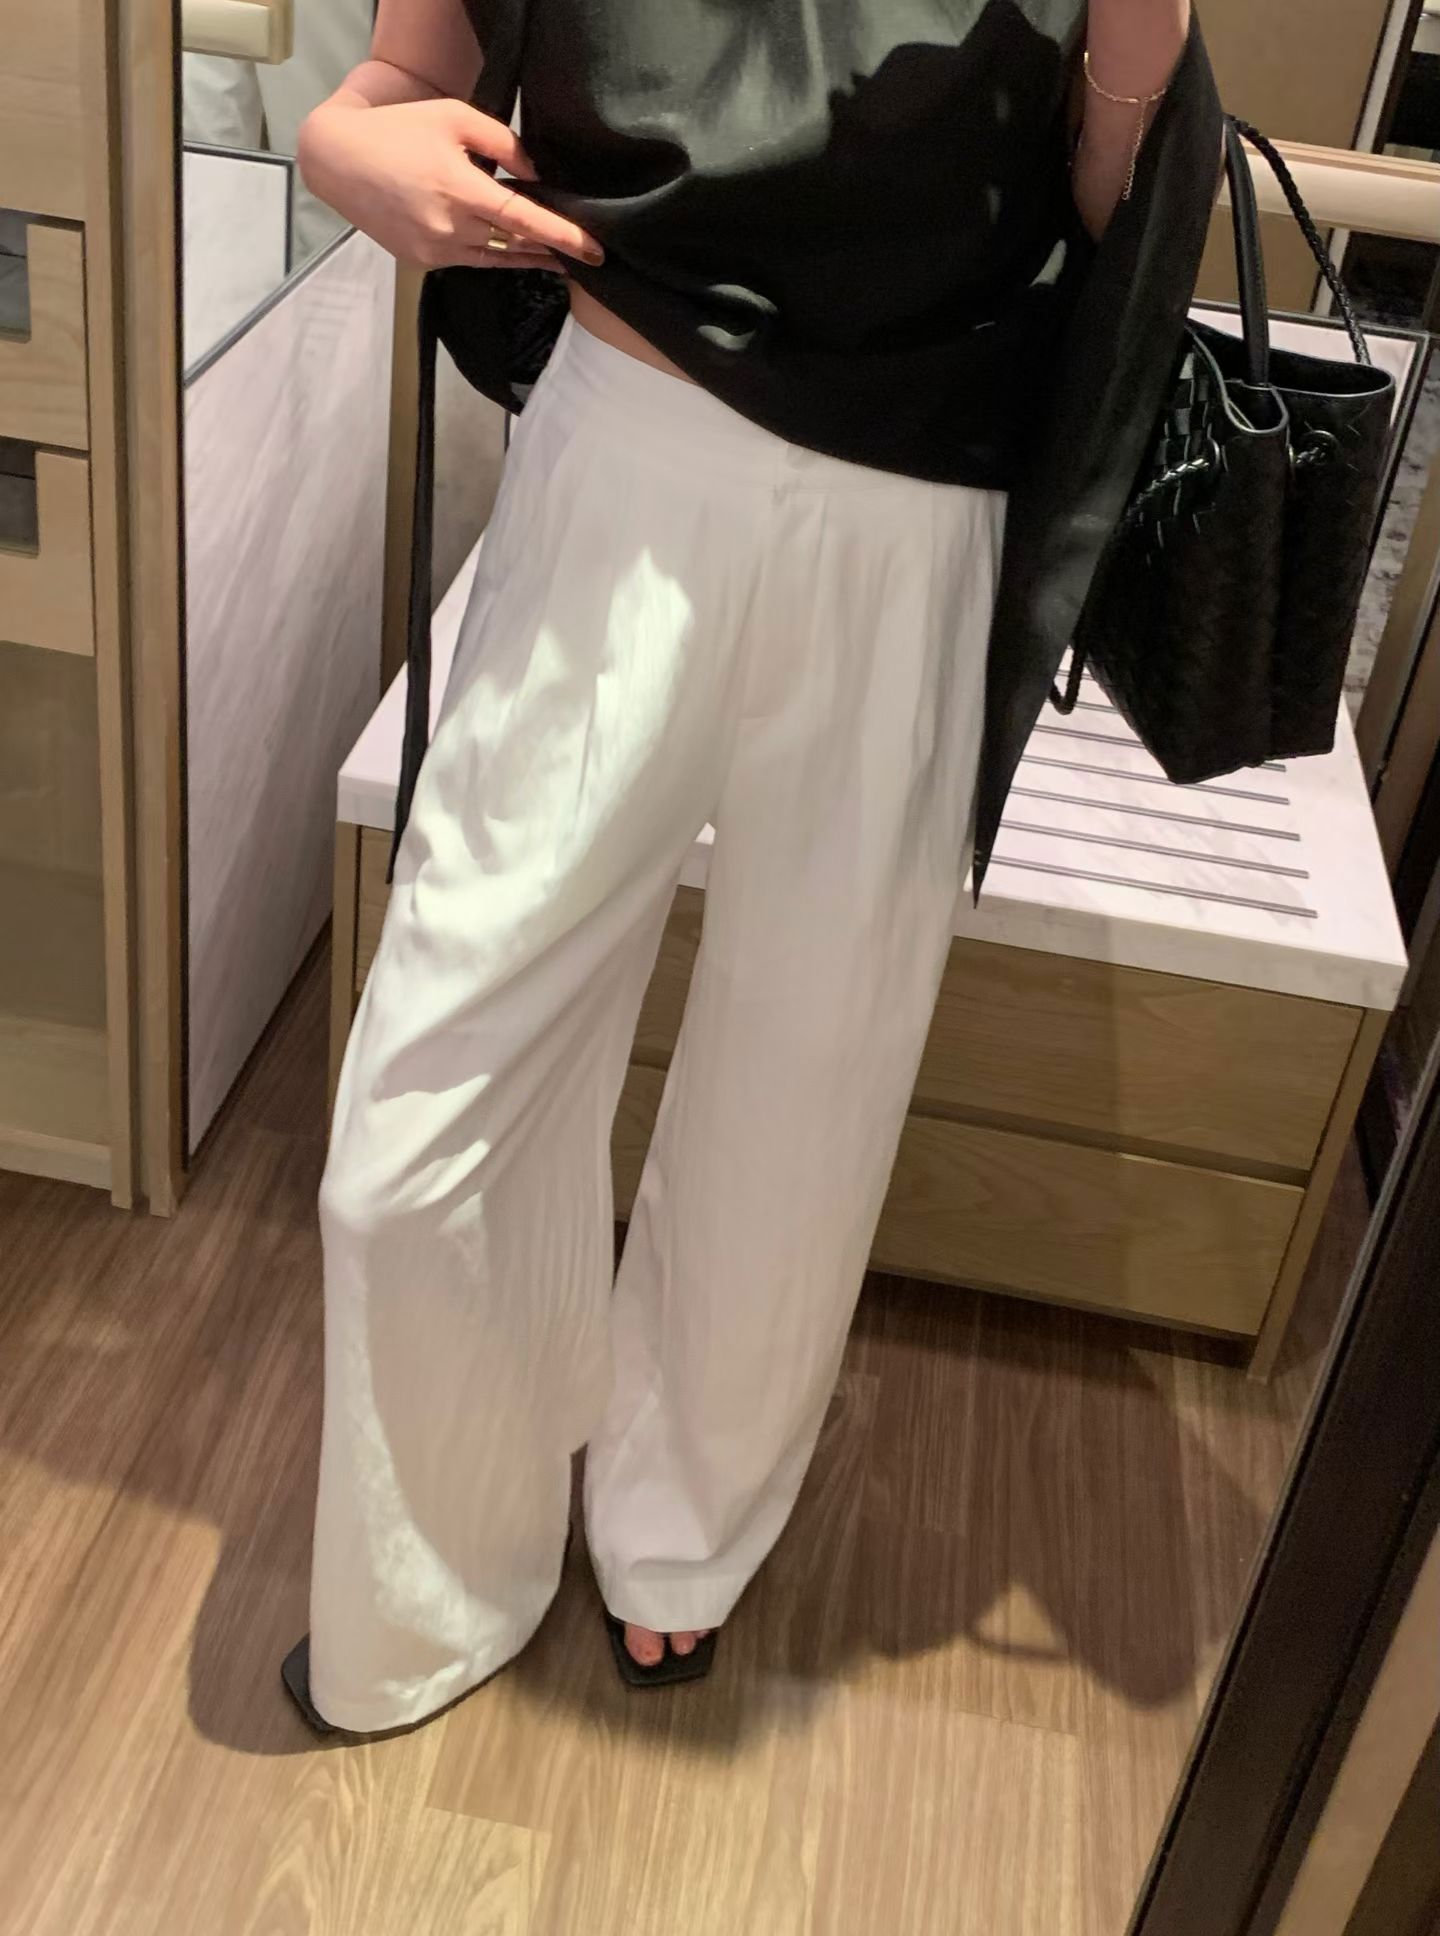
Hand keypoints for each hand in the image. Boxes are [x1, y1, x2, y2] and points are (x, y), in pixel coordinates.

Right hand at [297, 95, 603, 270]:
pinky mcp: (423, 261)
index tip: (594, 251)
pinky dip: (495, 255)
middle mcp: (450, 228)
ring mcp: (435, 250)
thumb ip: (503, 143)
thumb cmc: (400, 131)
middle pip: (515, 243)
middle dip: (550, 246)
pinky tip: (513, 250)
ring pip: (495, 257)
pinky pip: (471, 260)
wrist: (339, 161)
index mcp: (460, 191)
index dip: (564, 237)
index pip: (525, 220)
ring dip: (526, 256)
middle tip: (584, 251)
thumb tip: (536, 172)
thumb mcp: (455, 118)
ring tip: (556, 257)